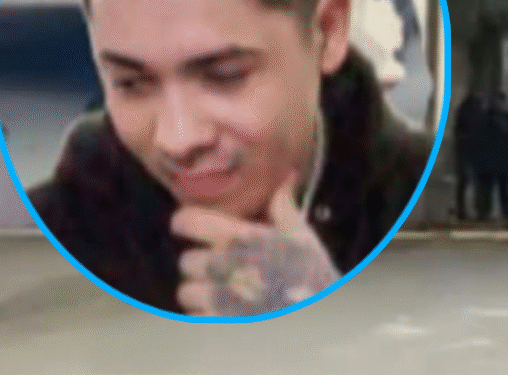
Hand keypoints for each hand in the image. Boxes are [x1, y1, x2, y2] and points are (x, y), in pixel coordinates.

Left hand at [171, 176, 340, 316]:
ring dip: (201, 293)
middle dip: (201, 264)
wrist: (320, 318)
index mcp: (245, 238)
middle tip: (217, 267)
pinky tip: (223, 316)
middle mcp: (227, 265)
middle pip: (188, 261)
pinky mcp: (219, 327)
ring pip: (187, 293)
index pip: (190, 221)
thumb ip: (284, 209)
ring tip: (219, 294)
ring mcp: (220, 300)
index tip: (189, 224)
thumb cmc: (313, 278)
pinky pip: (194, 320)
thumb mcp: (304, 238)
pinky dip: (205, 318)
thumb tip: (283, 178)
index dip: (188, 221)